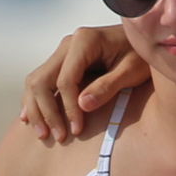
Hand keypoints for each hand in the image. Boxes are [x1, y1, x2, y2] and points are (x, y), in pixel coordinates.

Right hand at [20, 25, 148, 142]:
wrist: (145, 39)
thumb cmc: (142, 54)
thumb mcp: (132, 70)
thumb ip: (108, 86)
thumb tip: (82, 105)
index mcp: (84, 41)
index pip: (65, 81)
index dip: (68, 108)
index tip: (77, 130)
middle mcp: (68, 44)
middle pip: (42, 80)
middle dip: (47, 112)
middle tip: (58, 137)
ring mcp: (63, 52)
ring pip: (36, 81)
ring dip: (36, 109)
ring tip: (43, 134)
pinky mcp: (63, 61)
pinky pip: (41, 81)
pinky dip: (35, 100)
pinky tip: (31, 119)